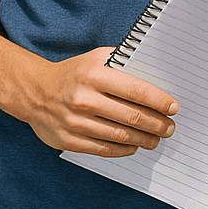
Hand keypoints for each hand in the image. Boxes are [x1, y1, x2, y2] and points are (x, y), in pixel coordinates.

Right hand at [9, 47, 177, 155]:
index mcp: (94, 75)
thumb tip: (156, 73)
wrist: (34, 91)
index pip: (136, 90)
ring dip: (144, 139)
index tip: (173, 107)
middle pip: (132, 116)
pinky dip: (124, 149)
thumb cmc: (73, 73)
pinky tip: (135, 146)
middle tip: (169, 127)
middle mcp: (84, 99)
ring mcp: (75, 122)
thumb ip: (124, 62)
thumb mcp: (96, 58)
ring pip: (120, 135)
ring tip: (157, 139)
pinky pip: (103, 149)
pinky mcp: (68, 140)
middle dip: (157, 124)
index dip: (159, 101)